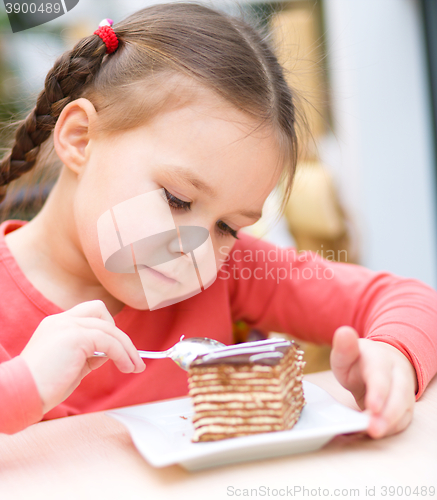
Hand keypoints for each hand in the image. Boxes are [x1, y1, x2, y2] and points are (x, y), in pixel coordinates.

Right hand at [19, 300, 145, 413]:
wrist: (22, 395)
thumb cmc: (44, 386)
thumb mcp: (72, 365)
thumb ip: (89, 354)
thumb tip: (110, 353)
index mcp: (58, 323)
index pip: (91, 312)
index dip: (108, 327)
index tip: (120, 349)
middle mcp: (62, 320)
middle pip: (102, 313)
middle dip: (120, 336)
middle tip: (132, 358)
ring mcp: (68, 325)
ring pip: (110, 329)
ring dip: (127, 348)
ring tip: (135, 367)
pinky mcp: (76, 337)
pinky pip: (109, 341)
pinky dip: (122, 354)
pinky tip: (126, 367)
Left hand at [330, 326, 416, 438]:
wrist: (379, 363)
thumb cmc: (358, 360)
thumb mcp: (346, 352)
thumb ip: (344, 347)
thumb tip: (343, 332)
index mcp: (380, 359)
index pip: (381, 375)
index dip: (378, 391)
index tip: (373, 406)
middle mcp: (397, 375)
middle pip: (398, 395)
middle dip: (388, 414)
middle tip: (373, 429)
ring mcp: (404, 391)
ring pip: (404, 409)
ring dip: (390, 424)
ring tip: (373, 433)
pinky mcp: (405, 406)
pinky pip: (403, 420)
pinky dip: (392, 428)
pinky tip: (378, 433)